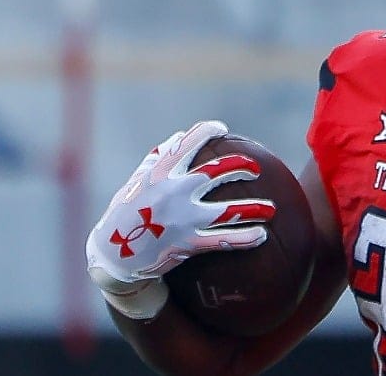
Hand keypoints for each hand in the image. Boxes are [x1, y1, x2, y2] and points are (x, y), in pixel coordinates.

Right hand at [85, 120, 274, 317]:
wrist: (113, 256)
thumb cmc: (125, 213)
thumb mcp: (135, 182)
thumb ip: (158, 159)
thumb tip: (180, 137)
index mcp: (160, 172)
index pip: (188, 142)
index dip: (208, 130)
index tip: (222, 128)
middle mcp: (174, 191)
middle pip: (217, 172)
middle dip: (241, 166)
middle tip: (255, 169)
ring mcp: (182, 218)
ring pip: (228, 210)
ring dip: (254, 208)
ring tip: (271, 209)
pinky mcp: (187, 244)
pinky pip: (223, 241)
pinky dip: (245, 238)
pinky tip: (261, 236)